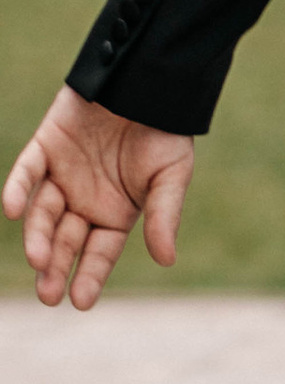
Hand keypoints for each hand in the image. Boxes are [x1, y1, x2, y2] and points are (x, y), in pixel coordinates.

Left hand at [4, 88, 194, 309]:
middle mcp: (84, 199)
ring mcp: (62, 174)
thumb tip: (166, 260)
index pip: (98, 252)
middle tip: (48, 294)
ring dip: (37, 236)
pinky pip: (27, 172)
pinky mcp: (45, 146)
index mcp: (116, 213)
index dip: (89, 276)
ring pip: (43, 212)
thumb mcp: (171, 177)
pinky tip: (12, 211)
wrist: (147, 82)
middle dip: (55, 267)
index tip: (79, 301)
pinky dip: (17, 189)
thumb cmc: (166, 132)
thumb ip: (164, 216)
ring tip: (37, 259)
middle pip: (64, 240)